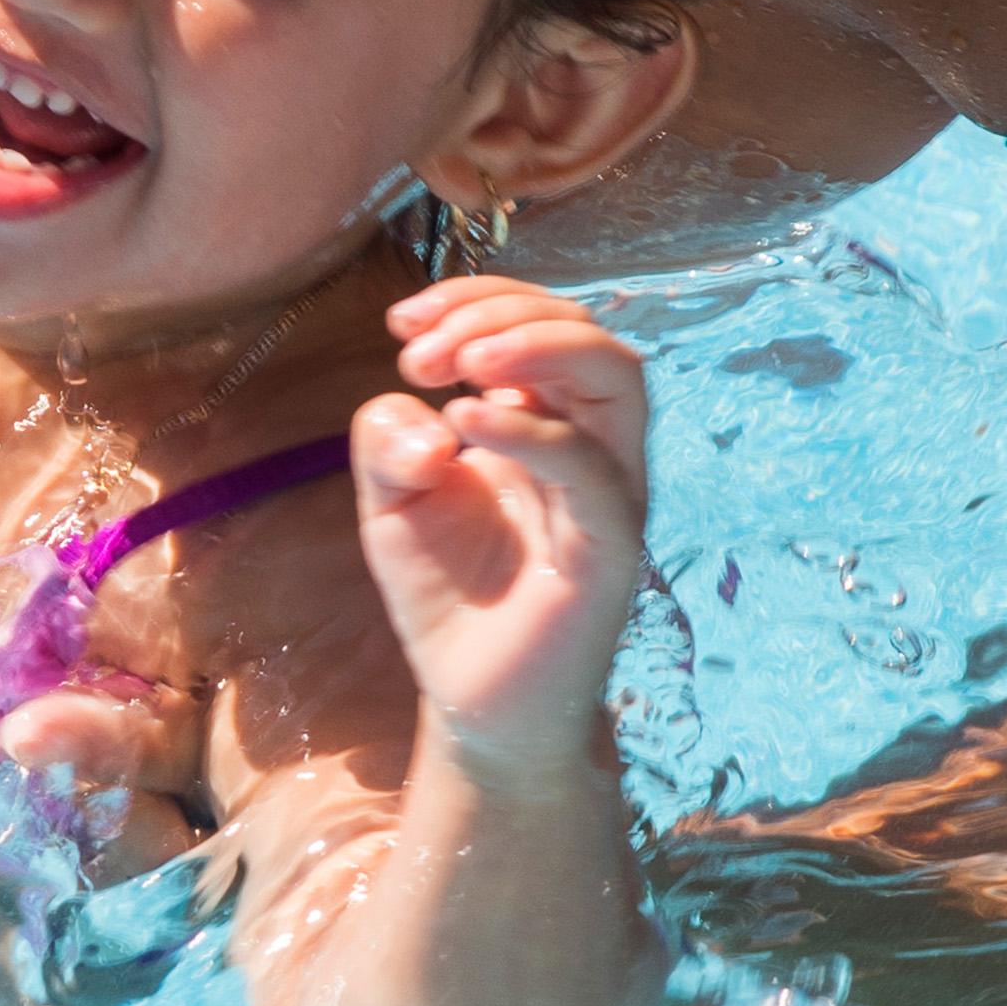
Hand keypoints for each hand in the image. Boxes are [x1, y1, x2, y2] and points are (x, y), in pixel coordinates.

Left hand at [355, 275, 652, 765]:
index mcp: (551, 423)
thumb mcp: (391, 502)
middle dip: (502, 315)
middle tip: (423, 354)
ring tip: (462, 364)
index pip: (542, 321)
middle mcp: (593, 448)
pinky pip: (594, 472)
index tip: (402, 325)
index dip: (476, 300)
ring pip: (618, 379)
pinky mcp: (611, 551)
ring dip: (538, 346)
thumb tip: (428, 412)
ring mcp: (611, 496)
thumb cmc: (446, 597)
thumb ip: (388, 440)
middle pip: (590, 332)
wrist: (475, 705)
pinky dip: (533, 432)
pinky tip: (463, 423)